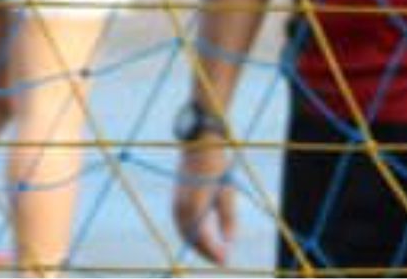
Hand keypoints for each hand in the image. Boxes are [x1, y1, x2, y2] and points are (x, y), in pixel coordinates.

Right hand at [174, 139, 236, 264]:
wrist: (199, 146)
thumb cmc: (217, 168)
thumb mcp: (228, 193)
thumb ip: (228, 219)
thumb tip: (230, 242)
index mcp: (194, 205)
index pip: (201, 237)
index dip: (213, 251)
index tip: (226, 260)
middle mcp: (181, 208)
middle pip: (191, 239)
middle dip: (206, 252)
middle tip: (222, 261)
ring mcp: (176, 205)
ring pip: (185, 233)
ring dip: (198, 246)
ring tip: (214, 254)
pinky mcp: (176, 202)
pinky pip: (182, 225)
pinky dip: (192, 236)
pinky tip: (203, 240)